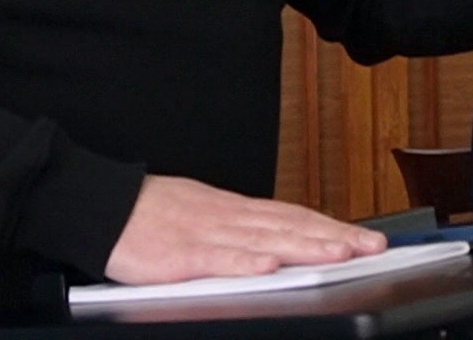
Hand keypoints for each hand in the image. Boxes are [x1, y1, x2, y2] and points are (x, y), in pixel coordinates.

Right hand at [104, 175, 386, 284]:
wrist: (101, 205)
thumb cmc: (148, 214)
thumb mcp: (202, 212)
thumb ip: (239, 229)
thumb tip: (276, 243)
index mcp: (233, 209)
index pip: (292, 216)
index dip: (331, 227)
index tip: (364, 238)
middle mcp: (227, 217)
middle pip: (289, 225)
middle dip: (333, 237)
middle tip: (371, 247)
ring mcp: (204, 234)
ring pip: (263, 240)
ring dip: (304, 246)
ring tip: (339, 255)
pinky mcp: (178, 255)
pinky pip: (215, 258)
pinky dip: (244, 261)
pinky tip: (268, 267)